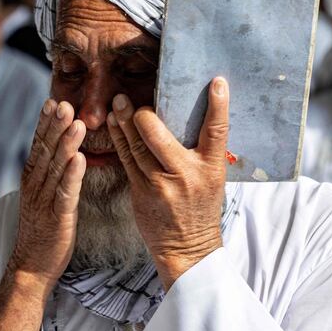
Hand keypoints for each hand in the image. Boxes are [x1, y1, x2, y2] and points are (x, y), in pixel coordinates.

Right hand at [9, 99, 86, 297]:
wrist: (31, 267)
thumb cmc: (41, 230)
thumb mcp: (43, 196)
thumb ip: (50, 174)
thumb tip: (62, 153)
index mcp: (32, 179)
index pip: (38, 145)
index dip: (45, 123)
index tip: (53, 101)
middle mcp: (35, 186)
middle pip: (45, 150)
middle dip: (54, 125)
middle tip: (64, 103)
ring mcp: (44, 201)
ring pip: (55, 168)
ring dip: (65, 144)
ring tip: (76, 123)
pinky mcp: (57, 217)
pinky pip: (65, 193)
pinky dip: (72, 175)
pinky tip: (79, 158)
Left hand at [107, 77, 228, 289]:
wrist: (187, 248)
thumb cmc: (201, 208)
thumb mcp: (213, 179)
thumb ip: (203, 151)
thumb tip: (194, 115)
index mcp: (211, 168)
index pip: (217, 131)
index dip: (218, 105)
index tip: (217, 82)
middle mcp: (186, 174)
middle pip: (160, 137)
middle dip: (143, 116)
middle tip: (131, 98)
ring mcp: (160, 184)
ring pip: (137, 146)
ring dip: (124, 122)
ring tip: (118, 102)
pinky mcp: (141, 192)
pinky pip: (126, 160)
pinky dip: (119, 139)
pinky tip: (113, 124)